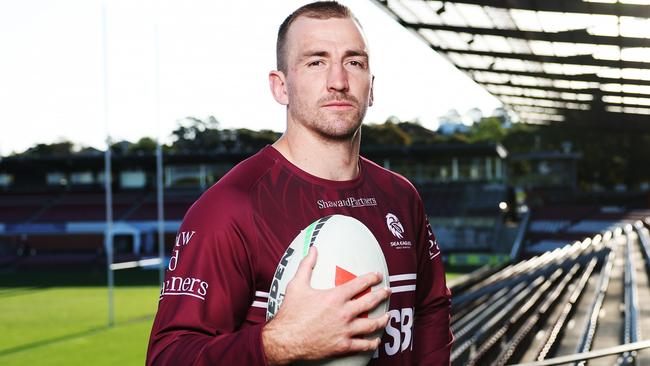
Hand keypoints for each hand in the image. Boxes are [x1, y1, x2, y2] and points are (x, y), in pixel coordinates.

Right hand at [262, 246, 390, 364]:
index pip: (360, 284)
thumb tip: (313, 249)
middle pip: (370, 302)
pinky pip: (363, 345)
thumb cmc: (290, 313)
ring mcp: (345, 330)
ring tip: (387, 316)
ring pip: (371, 325)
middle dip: (382, 295)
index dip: (372, 278)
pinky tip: (376, 340)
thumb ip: (307, 265)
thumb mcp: (297, 285)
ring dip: (382, 319)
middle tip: (388, 291)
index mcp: (335, 297)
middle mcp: (344, 313)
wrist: (285, 340)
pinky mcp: (343, 346)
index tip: (378, 275)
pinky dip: (372, 343)